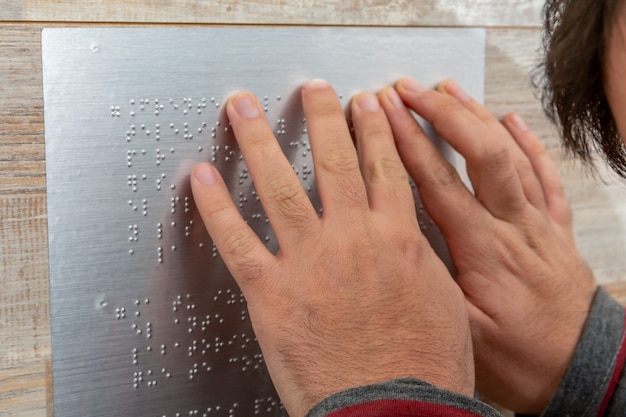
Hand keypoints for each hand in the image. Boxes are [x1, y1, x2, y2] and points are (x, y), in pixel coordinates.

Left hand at [191, 79, 473, 416]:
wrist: (395, 410)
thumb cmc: (422, 366)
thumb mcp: (442, 301)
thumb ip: (419, 260)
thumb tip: (408, 237)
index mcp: (398, 239)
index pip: (386, 167)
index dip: (376, 130)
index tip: (368, 104)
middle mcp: (353, 239)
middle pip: (335, 161)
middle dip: (323, 116)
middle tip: (314, 90)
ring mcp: (310, 262)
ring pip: (280, 186)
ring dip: (259, 140)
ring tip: (244, 108)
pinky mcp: (273, 293)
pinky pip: (237, 240)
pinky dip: (216, 207)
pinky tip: (203, 178)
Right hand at [379, 78, 597, 413]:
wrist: (585, 372)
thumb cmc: (525, 361)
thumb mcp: (466, 339)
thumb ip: (432, 289)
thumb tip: (399, 250)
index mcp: (486, 253)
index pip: (440, 184)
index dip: (409, 143)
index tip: (385, 113)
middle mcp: (515, 227)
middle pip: (481, 153)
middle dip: (443, 114)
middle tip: (410, 89)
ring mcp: (540, 224)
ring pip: (511, 155)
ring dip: (478, 116)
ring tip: (450, 90)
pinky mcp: (556, 230)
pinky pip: (546, 175)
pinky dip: (530, 143)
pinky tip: (514, 121)